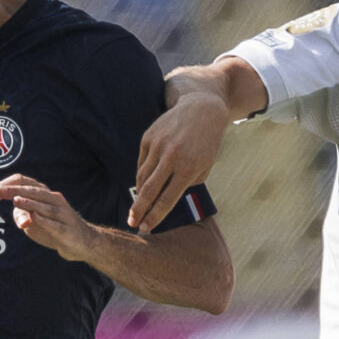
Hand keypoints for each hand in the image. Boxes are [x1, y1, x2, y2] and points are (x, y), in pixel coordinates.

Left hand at [0, 174, 98, 260]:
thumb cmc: (54, 228)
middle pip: (33, 190)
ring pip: (44, 205)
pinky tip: (34, 217)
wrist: (82, 242)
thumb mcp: (33, 222)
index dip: (7, 185)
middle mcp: (54, 199)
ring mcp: (62, 214)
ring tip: (16, 201)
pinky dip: (44, 220)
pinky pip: (54, 224)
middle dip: (13, 191)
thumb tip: (18, 216)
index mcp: (44, 194)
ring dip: (29, 203)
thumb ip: (21, 215)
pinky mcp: (67, 229)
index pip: (24, 181)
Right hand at [130, 91, 230, 232]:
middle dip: (139, 210)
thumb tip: (166, 200)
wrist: (201, 110)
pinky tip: (143, 185)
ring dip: (139, 194)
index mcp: (187, 169)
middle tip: (132, 224)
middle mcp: (171, 157)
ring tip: (137, 208)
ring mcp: (158, 146)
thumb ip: (187, 184)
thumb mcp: (204, 167)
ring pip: (142, 177)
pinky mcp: (148, 137)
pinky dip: (142, 175)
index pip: (166, 200)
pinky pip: (142, 162)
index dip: (155, 217)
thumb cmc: (206, 143)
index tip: (146, 228)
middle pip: (149, 191)